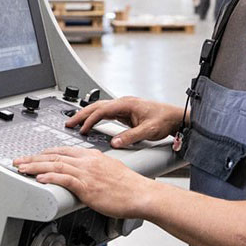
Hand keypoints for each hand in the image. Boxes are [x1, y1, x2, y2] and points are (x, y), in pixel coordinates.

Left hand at [13, 146, 150, 217]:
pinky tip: (40, 179)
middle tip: (19, 160)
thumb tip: (88, 173)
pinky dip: (50, 177)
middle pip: (54, 156)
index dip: (46, 153)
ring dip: (35, 166)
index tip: (35, 156)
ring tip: (22, 168)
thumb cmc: (129, 186)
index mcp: (92, 156)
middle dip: (34, 158)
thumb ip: (96, 168)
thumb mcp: (110, 170)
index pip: (63, 151)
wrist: (141, 193)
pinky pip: (64, 179)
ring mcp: (86, 173)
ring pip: (55, 165)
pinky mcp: (87, 186)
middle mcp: (87, 161)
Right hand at [65, 97, 182, 147]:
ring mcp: (124, 106)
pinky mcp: (125, 112)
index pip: (102, 110)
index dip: (90, 119)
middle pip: (96, 106)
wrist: (176, 117)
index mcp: (126, 104)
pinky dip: (95, 118)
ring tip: (75, 123)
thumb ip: (130, 137)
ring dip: (87, 115)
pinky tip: (91, 124)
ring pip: (100, 108)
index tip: (82, 130)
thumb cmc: (165, 120)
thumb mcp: (148, 131)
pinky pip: (106, 113)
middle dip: (81, 114)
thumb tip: (114, 143)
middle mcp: (123, 103)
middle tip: (69, 123)